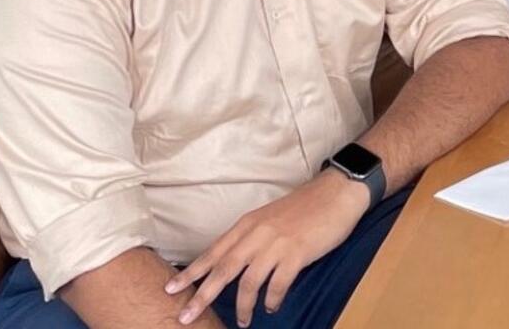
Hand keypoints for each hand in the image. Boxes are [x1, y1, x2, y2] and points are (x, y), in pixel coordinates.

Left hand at [166, 169, 371, 325]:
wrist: (338, 192)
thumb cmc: (307, 205)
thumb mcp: (271, 217)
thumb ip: (254, 237)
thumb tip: (240, 263)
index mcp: (248, 224)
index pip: (213, 252)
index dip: (192, 272)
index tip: (171, 288)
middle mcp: (257, 234)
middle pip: (223, 270)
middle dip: (202, 296)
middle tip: (186, 317)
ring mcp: (276, 244)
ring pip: (249, 282)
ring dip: (244, 306)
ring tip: (244, 322)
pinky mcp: (297, 253)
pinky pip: (278, 284)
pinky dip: (272, 300)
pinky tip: (272, 307)